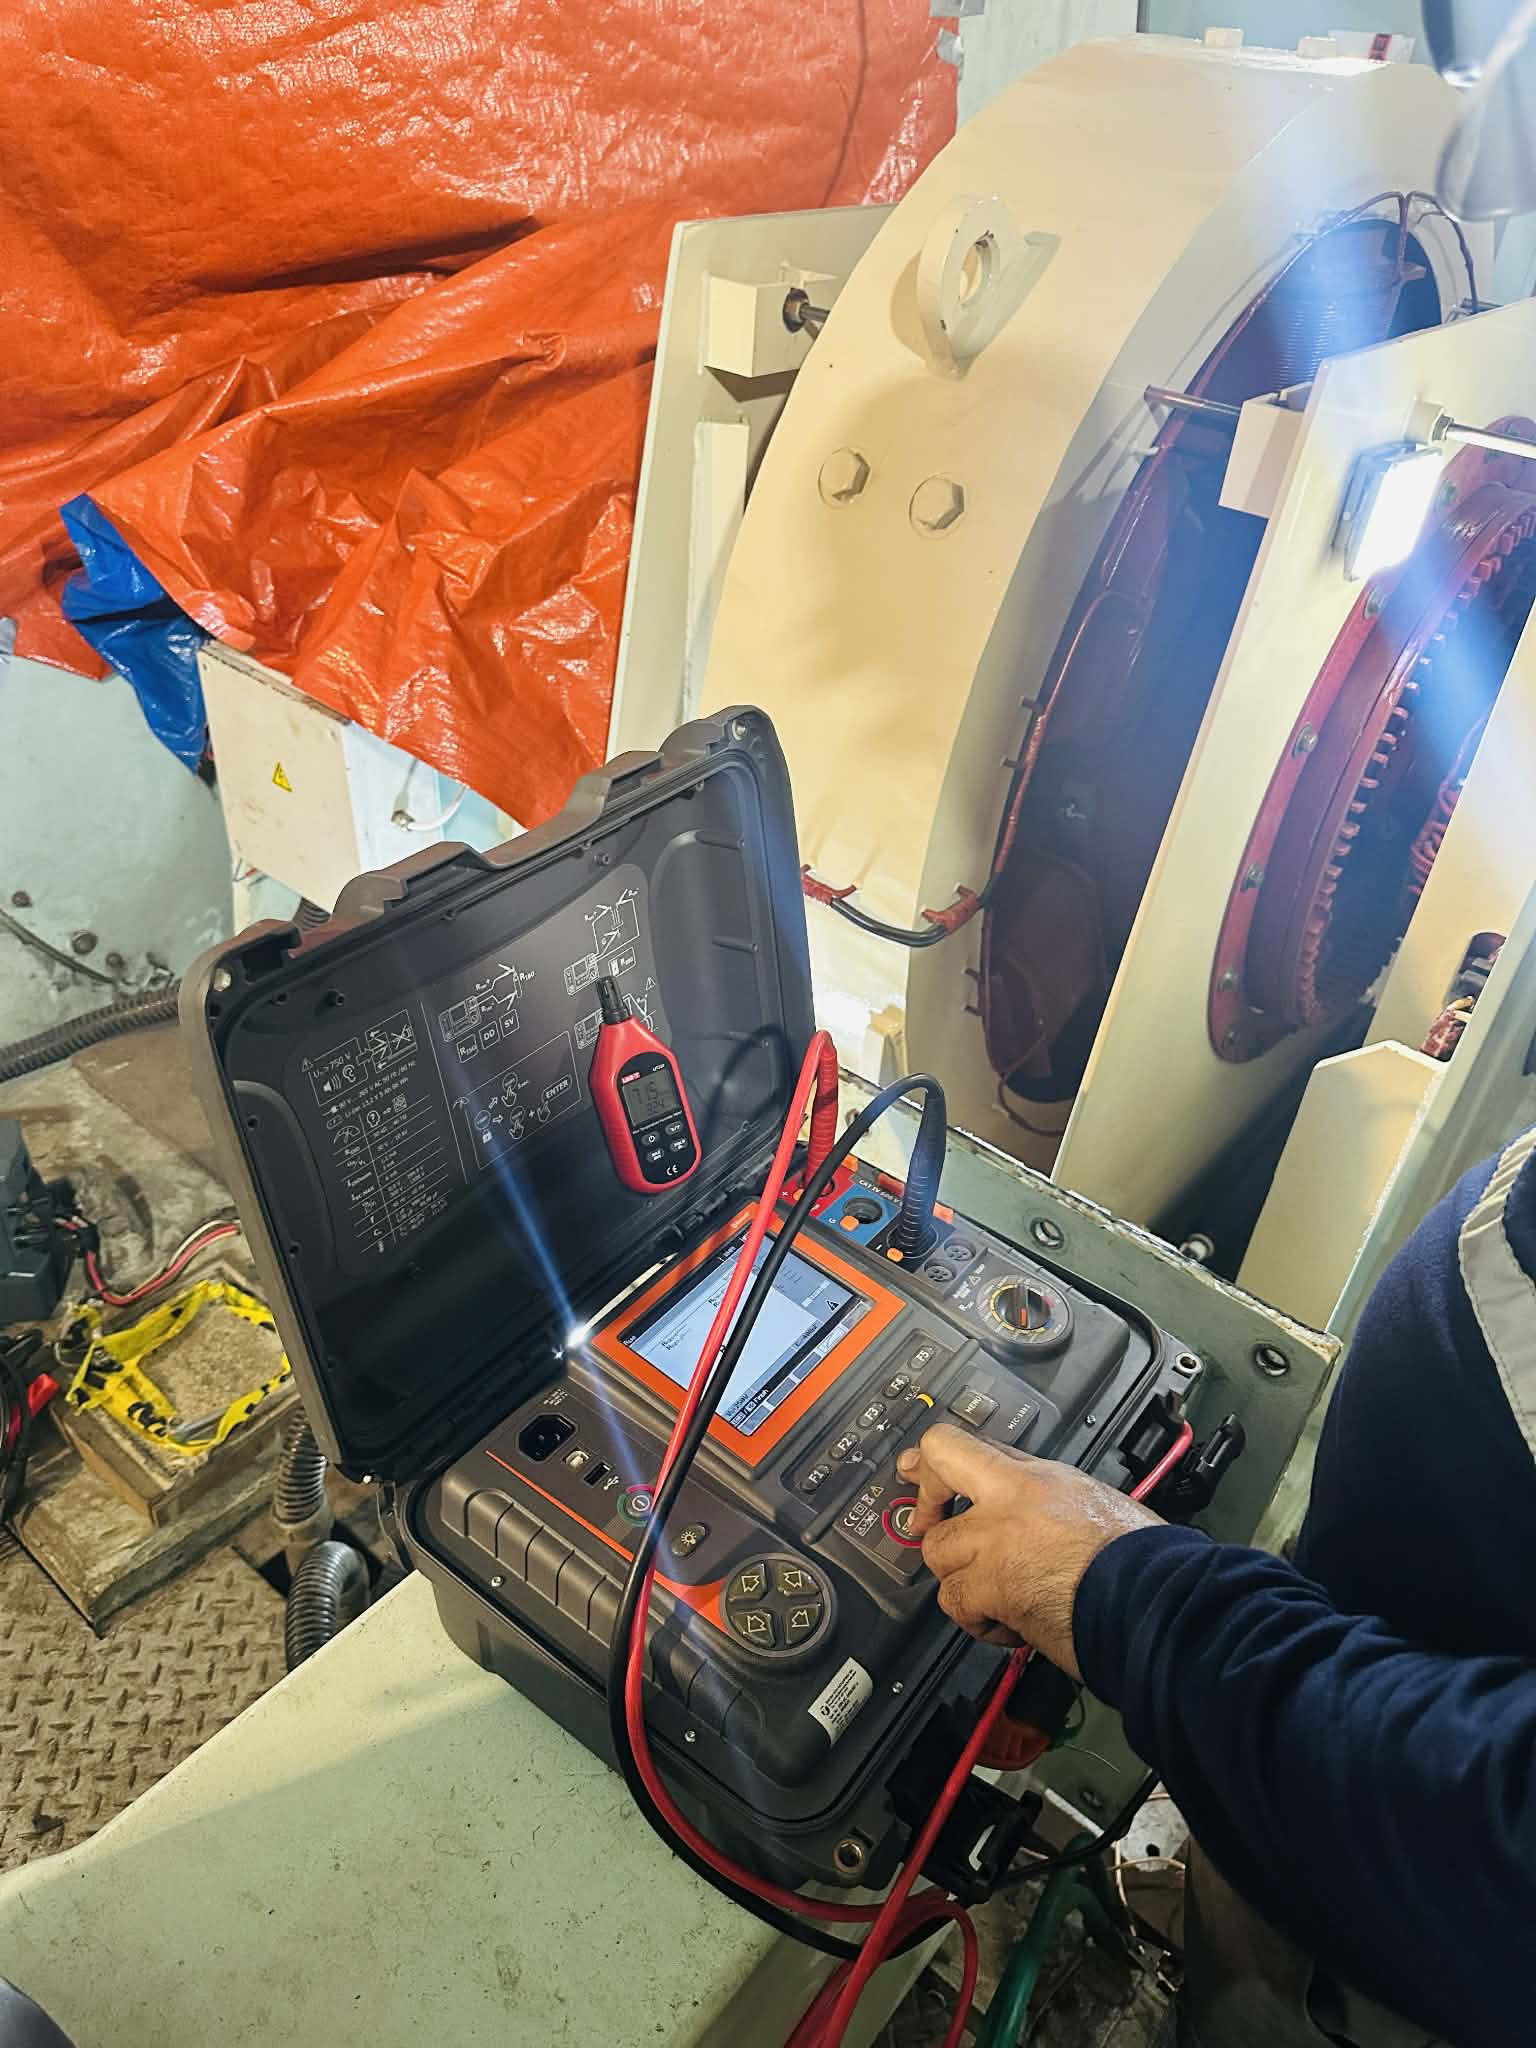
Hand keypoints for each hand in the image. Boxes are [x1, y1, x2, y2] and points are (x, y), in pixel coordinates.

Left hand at [895, 1423, 1161, 1677]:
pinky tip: (1006, 1622)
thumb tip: (1014, 1490)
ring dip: (961, 1580)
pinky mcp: (994, 1593)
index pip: (952, 1446)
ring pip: (940, 1560)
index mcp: (1028, 1478)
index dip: (926, 1462)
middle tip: (951, 1546)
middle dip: (939, 1533)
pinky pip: (957, 1605)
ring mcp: (995, 1550)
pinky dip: (976, 1619)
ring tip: (993, 1591)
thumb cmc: (1137, 1551)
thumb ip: (1037, 1489)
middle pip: (934, 1513)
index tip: (914, 1469)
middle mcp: (1003, 1507)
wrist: (1152, 1594)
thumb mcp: (1085, 1494)